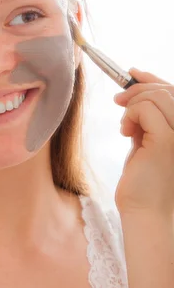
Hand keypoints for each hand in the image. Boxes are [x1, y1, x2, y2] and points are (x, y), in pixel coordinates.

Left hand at [113, 68, 173, 215]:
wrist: (146, 214)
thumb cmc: (144, 182)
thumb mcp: (147, 141)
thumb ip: (148, 118)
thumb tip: (133, 88)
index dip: (154, 79)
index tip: (132, 73)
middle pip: (169, 90)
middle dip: (139, 88)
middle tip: (118, 100)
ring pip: (158, 96)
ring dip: (134, 103)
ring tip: (125, 125)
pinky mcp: (168, 141)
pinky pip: (145, 109)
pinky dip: (130, 114)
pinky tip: (125, 132)